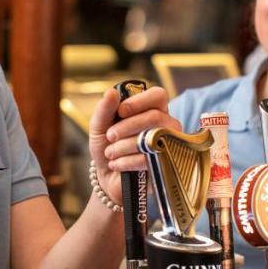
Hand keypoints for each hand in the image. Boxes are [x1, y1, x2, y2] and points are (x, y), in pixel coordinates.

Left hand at [87, 86, 178, 206]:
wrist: (107, 177)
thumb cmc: (107, 146)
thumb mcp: (99, 126)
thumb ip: (105, 109)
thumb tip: (111, 91)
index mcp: (152, 109)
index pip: (158, 95)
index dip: (139, 101)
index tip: (120, 111)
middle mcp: (165, 125)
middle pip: (155, 116)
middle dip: (127, 126)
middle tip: (110, 136)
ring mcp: (168, 145)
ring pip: (152, 138)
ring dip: (124, 145)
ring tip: (110, 153)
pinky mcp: (164, 166)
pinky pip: (148, 159)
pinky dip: (126, 161)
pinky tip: (116, 164)